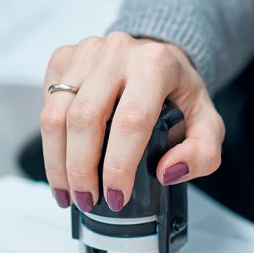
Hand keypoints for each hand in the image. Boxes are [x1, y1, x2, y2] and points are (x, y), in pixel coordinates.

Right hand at [40, 33, 223, 211]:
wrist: (158, 59)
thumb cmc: (179, 93)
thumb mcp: (207, 125)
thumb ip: (201, 154)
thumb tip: (167, 171)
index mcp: (156, 65)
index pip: (130, 121)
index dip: (118, 166)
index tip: (116, 197)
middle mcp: (117, 52)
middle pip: (84, 119)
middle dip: (80, 170)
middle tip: (87, 200)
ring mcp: (86, 53)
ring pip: (55, 115)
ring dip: (57, 163)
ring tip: (68, 192)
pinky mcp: (64, 59)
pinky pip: (46, 106)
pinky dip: (50, 142)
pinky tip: (62, 163)